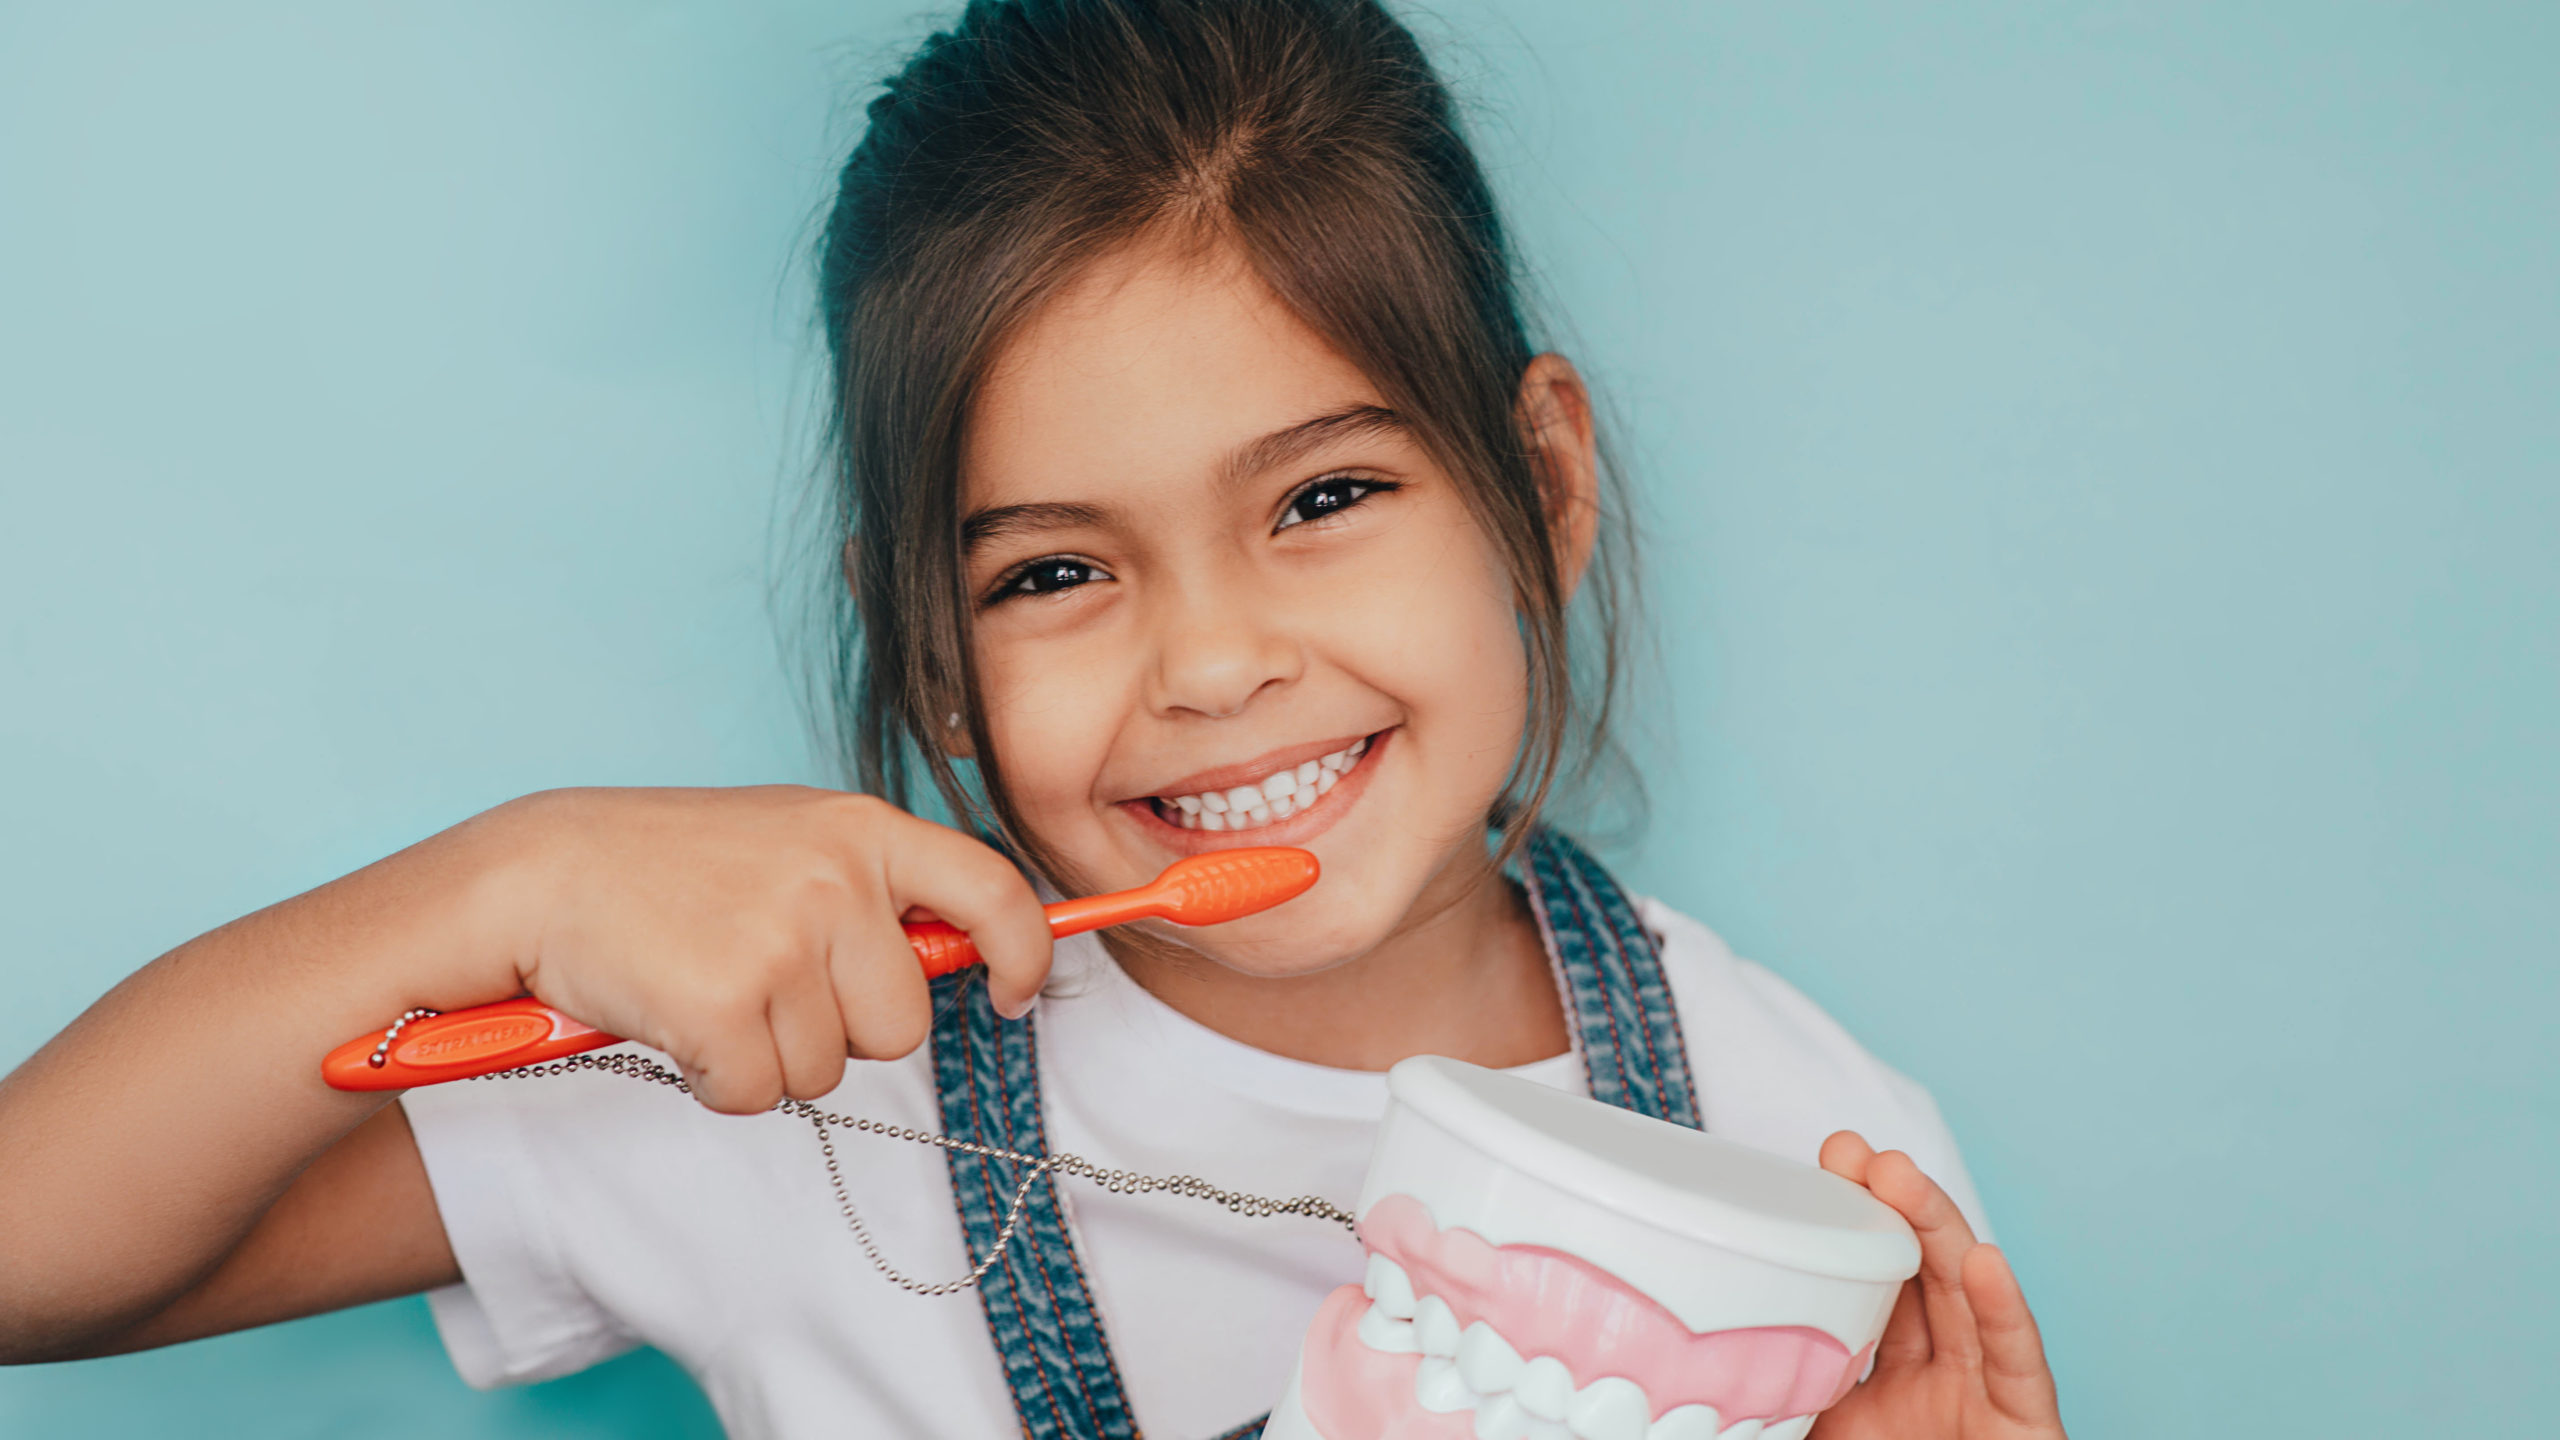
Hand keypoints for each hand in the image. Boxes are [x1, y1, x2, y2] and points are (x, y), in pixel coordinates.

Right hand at [461, 786, 1050, 1113]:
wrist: (540, 874)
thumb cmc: (668, 867)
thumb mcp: (791, 842)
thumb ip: (876, 888)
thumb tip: (972, 956)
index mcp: (863, 830)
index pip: (993, 892)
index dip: (1024, 954)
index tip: (1013, 993)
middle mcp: (835, 879)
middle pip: (901, 1025)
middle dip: (840, 1031)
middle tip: (764, 983)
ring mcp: (782, 942)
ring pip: (825, 1071)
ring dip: (767, 1055)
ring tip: (708, 988)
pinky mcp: (726, 1005)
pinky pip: (756, 1094)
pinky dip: (714, 1079)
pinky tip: (677, 1019)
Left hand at [1808, 1132, 2065, 1439]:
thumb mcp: (1817, 1433)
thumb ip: (1782, 1391)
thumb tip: (1692, 1363)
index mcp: (1881, 1377)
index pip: (1867, 1285)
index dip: (1846, 1228)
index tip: (1817, 1173)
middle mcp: (1935, 1374)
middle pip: (1918, 1270)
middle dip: (1888, 1202)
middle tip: (1851, 1151)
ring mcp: (1981, 1393)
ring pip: (1963, 1294)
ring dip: (1935, 1226)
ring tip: (1896, 1172)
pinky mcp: (2026, 1424)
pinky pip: (2016, 1364)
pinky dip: (2004, 1311)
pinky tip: (1985, 1260)